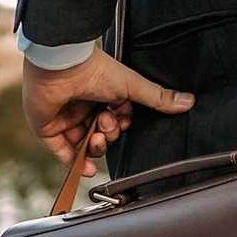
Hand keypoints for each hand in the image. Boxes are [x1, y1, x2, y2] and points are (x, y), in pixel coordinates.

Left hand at [22, 46, 194, 171]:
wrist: (61, 66)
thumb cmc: (94, 69)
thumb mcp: (131, 86)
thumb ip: (157, 98)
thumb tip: (188, 102)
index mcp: (102, 95)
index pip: (116, 121)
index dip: (121, 125)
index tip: (122, 118)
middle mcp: (84, 107)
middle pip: (102, 135)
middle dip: (107, 135)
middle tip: (105, 122)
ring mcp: (65, 118)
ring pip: (84, 146)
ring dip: (94, 147)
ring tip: (96, 135)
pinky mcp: (48, 128)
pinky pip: (62, 153)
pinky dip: (75, 163)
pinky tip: (87, 170)